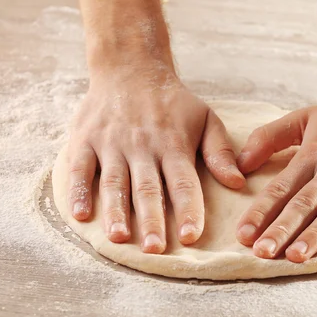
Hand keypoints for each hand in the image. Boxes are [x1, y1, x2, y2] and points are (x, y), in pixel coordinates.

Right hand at [66, 67, 244, 252]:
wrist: (129, 67)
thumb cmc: (172, 101)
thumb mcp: (205, 118)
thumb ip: (220, 151)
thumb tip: (237, 183)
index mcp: (173, 144)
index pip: (183, 182)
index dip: (188, 210)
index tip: (191, 237)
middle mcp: (143, 146)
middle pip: (148, 188)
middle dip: (151, 220)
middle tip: (154, 249)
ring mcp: (112, 143)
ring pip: (114, 181)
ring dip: (115, 210)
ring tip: (119, 237)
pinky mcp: (86, 139)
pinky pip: (80, 167)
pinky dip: (78, 190)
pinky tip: (80, 214)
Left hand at [235, 95, 316, 261]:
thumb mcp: (307, 117)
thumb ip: (271, 136)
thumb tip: (240, 163)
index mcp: (313, 154)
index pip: (281, 187)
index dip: (261, 212)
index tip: (242, 235)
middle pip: (305, 202)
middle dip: (282, 229)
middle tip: (262, 253)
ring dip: (315, 233)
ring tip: (296, 256)